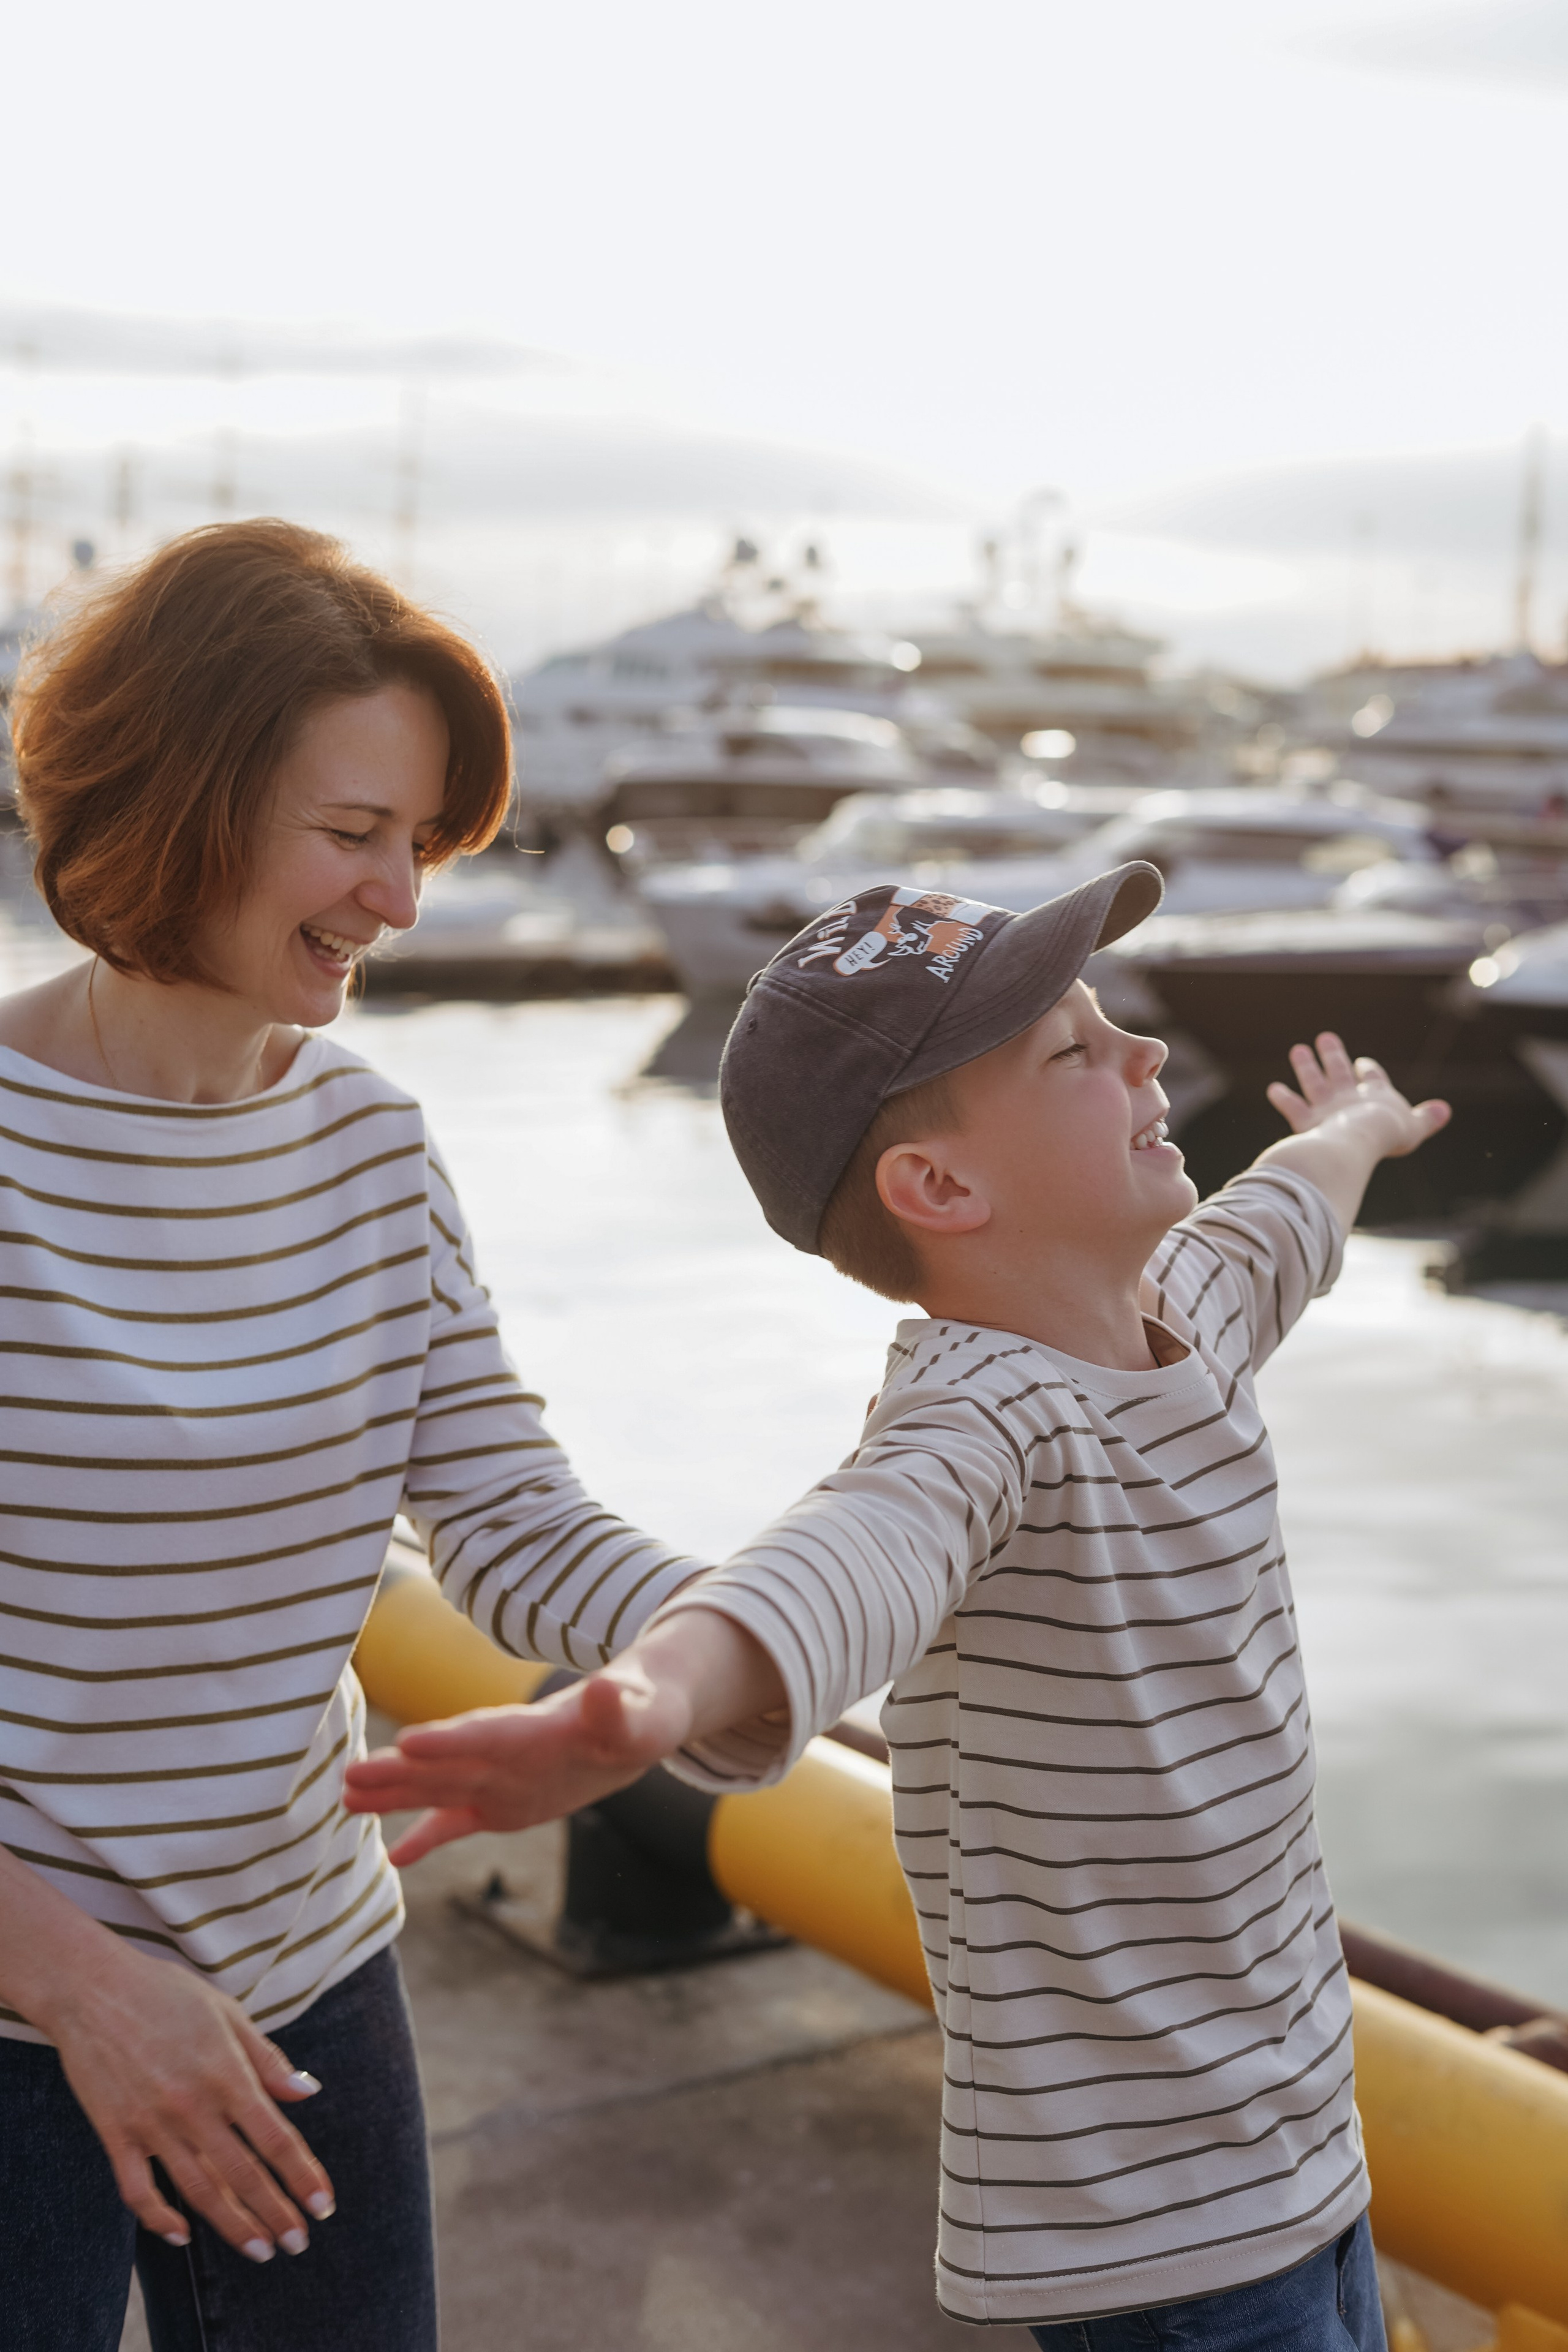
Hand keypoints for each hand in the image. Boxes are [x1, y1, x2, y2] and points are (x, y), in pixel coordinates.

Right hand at [47, 1941, 333, 2260]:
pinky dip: (159, 2218)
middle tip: (298, 2244)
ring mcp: (152, 2123)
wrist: (92, 1988)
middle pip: (243, 2173)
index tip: (323, 2207)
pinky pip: (137, 2190)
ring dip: (232, 2225)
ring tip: (260, 2250)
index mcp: (227, 2074)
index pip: (275, 2138)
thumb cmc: (166, 1994)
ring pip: (198, 2189)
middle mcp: (193, 2105)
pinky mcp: (115, 2134)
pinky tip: (182, 2234)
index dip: (302, 2176)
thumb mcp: (228, 2014)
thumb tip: (308, 2090)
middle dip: (275, 2213)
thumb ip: (267, 2059)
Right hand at [343, 1664, 693, 1866]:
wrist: (636, 1720)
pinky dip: (426, 1835)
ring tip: (345, 1797)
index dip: (452, 1741)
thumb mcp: (642, 1716)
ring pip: (439, 1787)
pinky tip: (392, 1854)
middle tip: (350, 1775)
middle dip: (401, 1769)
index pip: (488, 1735)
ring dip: (396, 1793)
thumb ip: (620, 1710)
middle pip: (448, 1762)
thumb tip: (608, 1690)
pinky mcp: (503, 1803)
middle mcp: (507, 1753)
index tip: (409, 1742)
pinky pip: (457, 1821)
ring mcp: (500, 1778)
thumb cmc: (642, 1715)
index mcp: (537, 1731)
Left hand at [1267, 1031, 1448, 1158]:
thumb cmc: (1390, 1135)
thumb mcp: (1414, 1127)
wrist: (1362, 1138)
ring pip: (1314, 1083)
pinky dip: (1284, 1098)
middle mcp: (1348, 1098)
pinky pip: (1293, 1107)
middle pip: (1340, 1072)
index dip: (1369, 1072)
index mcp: (1375, 1096)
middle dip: (1334, 1055)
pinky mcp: (1307, 1120)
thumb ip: (1427, 1119)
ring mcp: (1326, 1108)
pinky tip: (1273, 1089)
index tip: (1363, 1063)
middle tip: (1325, 1037)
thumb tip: (1444, 1109)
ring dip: (1306, 1067)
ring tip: (1298, 1050)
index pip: (1373, 1079)